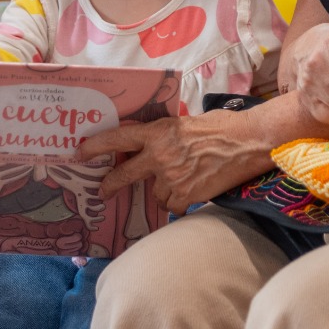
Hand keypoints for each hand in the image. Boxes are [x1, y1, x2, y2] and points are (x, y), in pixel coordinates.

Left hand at [82, 109, 274, 214]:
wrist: (247, 142)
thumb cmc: (221, 127)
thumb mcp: (185, 124)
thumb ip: (165, 136)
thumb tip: (153, 146)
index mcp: (158, 132)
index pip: (118, 138)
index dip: (96, 146)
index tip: (81, 152)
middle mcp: (159, 155)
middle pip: (124, 174)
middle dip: (110, 184)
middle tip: (102, 191)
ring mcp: (171, 177)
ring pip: (155, 193)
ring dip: (164, 191)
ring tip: (186, 178)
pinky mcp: (186, 195)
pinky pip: (173, 205)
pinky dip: (180, 201)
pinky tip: (195, 189)